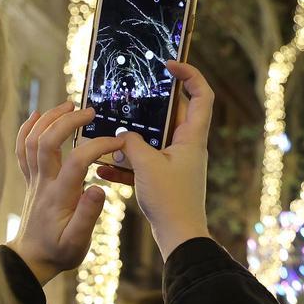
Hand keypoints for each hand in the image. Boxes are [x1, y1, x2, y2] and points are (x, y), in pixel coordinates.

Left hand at [7, 100, 124, 284]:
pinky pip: (22, 150)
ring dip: (48, 118)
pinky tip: (36, 115)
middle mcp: (43, 183)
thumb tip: (99, 188)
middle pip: (48, 141)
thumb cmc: (59, 252)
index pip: (78, 160)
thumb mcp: (78, 242)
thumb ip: (88, 216)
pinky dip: (27, 129)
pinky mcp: (30, 180)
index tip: (118, 141)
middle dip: (68, 121)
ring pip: (33, 141)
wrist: (33, 259)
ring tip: (68, 105)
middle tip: (89, 111)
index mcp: (59, 196)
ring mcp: (34, 180)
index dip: (98, 145)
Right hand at [97, 61, 212, 259]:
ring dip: (132, 138)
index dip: (189, 74)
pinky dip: (126, 163)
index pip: (201, 95)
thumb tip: (123, 136)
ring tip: (108, 135)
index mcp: (192, 138)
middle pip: (171, 115)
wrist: (179, 238)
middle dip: (148, 107)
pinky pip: (143, 163)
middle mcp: (187, 147)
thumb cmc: (171, 201)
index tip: (169, 64)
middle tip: (128, 96)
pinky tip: (103, 169)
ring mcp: (176, 163)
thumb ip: (132, 144)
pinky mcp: (164, 179)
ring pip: (153, 140)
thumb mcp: (147, 166)